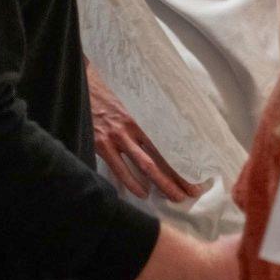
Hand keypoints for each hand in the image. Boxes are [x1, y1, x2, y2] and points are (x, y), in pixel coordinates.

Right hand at [86, 60, 205, 201]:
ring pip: (145, 165)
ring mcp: (117, 136)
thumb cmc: (110, 90)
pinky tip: (142, 193)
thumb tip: (167, 128)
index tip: (198, 172)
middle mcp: (134, 127)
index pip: (170, 142)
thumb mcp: (132, 98)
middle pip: (162, 157)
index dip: (184, 159)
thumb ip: (147, 113)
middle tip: (191, 192)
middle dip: (178, 177)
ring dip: (161, 183)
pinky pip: (119, 168)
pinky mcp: (101, 143)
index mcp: (145, 115)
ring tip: (174, 196)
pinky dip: (132, 183)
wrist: (80, 83)